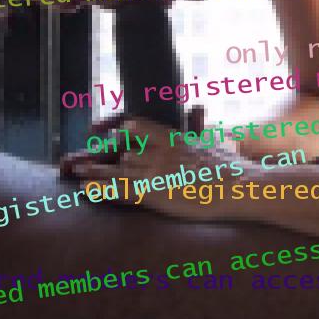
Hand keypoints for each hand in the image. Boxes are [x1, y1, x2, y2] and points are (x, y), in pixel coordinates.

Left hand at [62, 107, 264, 220]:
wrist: (242, 186)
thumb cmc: (237, 170)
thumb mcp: (223, 145)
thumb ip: (214, 138)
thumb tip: (222, 135)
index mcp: (176, 139)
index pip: (141, 125)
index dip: (123, 130)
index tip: (109, 133)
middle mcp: (161, 151)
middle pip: (124, 148)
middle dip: (104, 152)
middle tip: (83, 153)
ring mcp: (156, 172)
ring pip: (117, 167)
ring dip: (96, 169)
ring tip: (76, 168)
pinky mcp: (154, 193)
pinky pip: (119, 189)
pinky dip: (101, 189)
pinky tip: (85, 189)